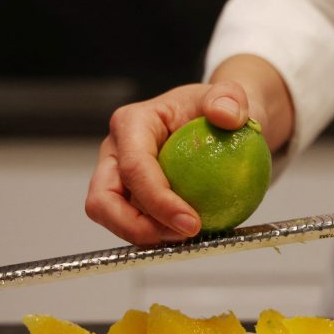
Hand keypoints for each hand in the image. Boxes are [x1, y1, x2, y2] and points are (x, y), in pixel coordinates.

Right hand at [85, 81, 256, 244]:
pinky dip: (157, 236)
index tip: (192, 222)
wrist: (220, 124)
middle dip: (134, 227)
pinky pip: (136, 224)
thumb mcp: (231, 96)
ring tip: (188, 237)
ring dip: (145, 236)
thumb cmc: (218, 110)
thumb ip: (231, 98)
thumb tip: (227, 116)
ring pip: (113, 218)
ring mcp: (120, 179)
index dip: (158, 201)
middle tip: (181, 236)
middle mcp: (116, 153)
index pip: (134, 167)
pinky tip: (191, 238)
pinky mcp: (131, 199)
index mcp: (132, 124)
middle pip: (102, 200)